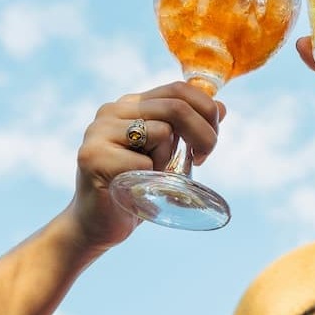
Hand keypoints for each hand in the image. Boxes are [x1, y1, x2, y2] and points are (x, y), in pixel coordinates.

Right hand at [69, 83, 224, 250]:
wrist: (97, 225)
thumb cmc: (135, 188)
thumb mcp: (168, 155)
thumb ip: (189, 130)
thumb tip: (222, 107)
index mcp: (130, 104)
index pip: (179, 89)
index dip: (206, 111)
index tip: (210, 142)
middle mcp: (112, 110)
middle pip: (177, 107)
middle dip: (203, 135)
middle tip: (202, 159)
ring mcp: (98, 131)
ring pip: (162, 132)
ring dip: (167, 160)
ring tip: (149, 177)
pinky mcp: (92, 156)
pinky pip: (144, 162)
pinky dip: (149, 179)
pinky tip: (131, 188)